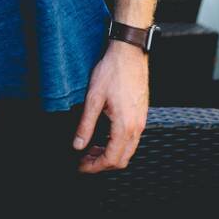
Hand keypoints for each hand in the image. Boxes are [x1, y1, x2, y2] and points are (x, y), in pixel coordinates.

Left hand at [73, 39, 148, 172]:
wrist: (130, 52)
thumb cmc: (112, 70)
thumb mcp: (93, 97)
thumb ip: (86, 124)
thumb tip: (77, 145)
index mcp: (125, 126)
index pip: (111, 159)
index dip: (94, 166)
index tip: (80, 166)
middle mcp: (137, 127)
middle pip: (122, 160)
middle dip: (102, 164)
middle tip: (84, 159)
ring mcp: (141, 121)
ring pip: (128, 150)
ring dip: (110, 154)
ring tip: (91, 147)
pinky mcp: (141, 114)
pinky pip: (132, 139)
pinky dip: (117, 144)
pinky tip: (104, 135)